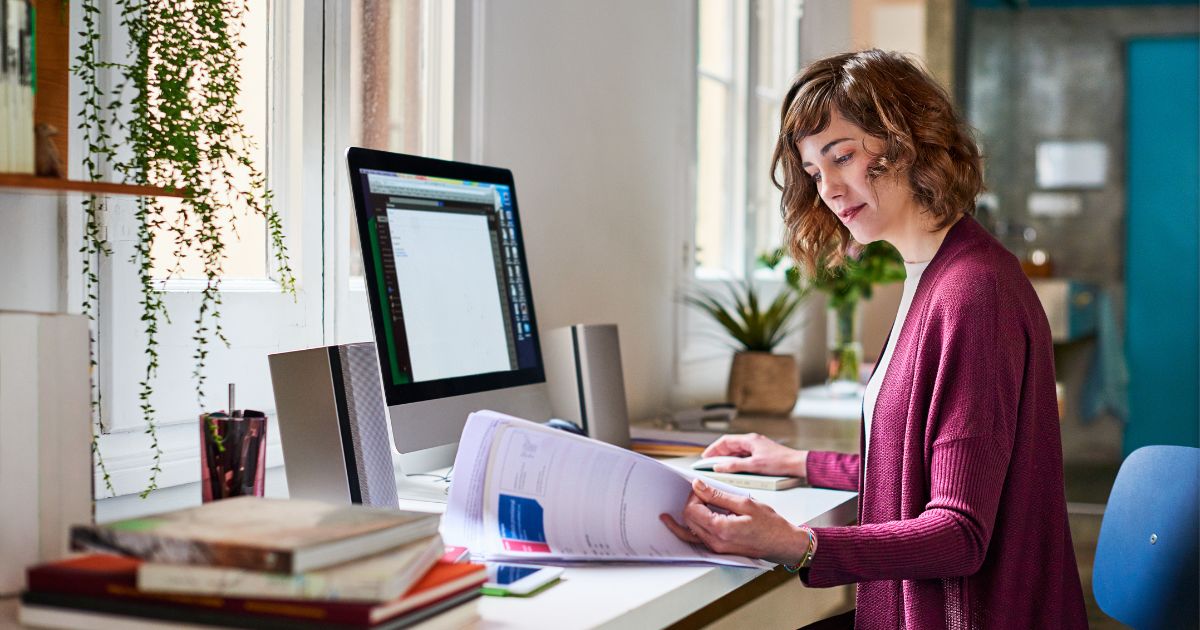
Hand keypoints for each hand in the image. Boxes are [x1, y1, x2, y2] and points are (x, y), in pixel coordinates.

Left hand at [659, 478, 807, 564]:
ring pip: (689, 532)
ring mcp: (716, 548)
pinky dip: (687, 530)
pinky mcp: (718, 550)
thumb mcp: (744, 503)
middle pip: (688, 520)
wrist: (783, 544)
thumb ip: (718, 495)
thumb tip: (698, 486)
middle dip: (690, 503)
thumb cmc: (770, 525)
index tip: (702, 488)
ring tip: (676, 509)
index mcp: (721, 529)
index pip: (692, 509)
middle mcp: (715, 542)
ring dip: (687, 516)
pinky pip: (696, 541)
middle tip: (701, 493)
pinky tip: (678, 524)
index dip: (694, 495)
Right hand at [702, 433, 805, 476]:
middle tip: (709, 463)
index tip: (705, 457)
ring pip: (736, 451)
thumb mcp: (754, 466)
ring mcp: (757, 447)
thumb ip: (735, 466)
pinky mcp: (761, 454)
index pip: (725, 441)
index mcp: (749, 440)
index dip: (713, 449)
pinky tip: (734, 468)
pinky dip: (736, 460)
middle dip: (718, 454)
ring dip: (727, 458)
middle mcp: (752, 441)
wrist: (797, 465)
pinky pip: (743, 455)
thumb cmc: (780, 462)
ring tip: (719, 466)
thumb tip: (719, 467)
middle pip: (730, 445)